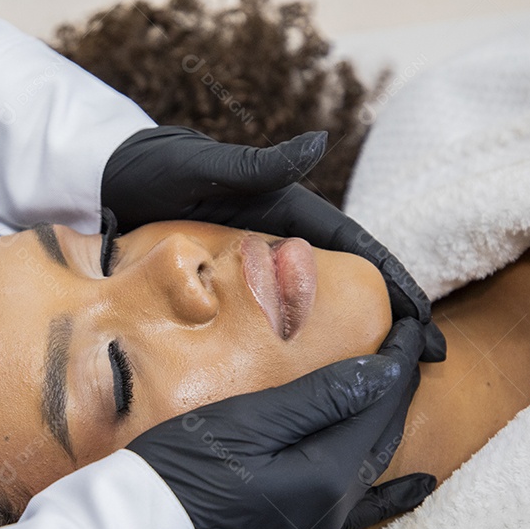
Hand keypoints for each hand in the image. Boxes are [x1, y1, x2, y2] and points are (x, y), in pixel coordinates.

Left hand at [103, 125, 444, 360]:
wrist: (105, 185)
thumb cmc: (158, 169)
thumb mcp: (209, 169)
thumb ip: (260, 166)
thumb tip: (318, 142)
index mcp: (289, 217)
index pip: (358, 255)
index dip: (395, 287)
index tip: (424, 326)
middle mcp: (280, 247)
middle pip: (346, 290)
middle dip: (386, 323)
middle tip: (419, 367)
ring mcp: (254, 274)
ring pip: (313, 313)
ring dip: (348, 344)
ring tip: (380, 386)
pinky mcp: (225, 295)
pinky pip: (270, 327)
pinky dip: (299, 351)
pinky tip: (307, 385)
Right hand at [126, 319, 434, 528]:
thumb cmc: (181, 470)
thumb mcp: (249, 422)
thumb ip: (320, 399)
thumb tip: (386, 372)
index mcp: (328, 471)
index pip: (380, 401)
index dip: (398, 359)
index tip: (411, 320)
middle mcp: (335, 503)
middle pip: (383, 432)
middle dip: (399, 386)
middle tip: (408, 342)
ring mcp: (318, 524)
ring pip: (373, 463)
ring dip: (389, 422)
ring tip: (404, 390)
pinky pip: (363, 509)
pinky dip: (394, 493)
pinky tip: (419, 488)